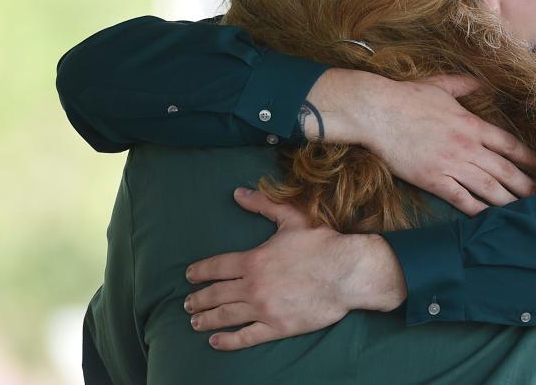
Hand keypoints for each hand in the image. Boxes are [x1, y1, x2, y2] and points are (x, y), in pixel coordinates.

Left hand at [184, 187, 405, 350]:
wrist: (347, 272)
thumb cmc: (322, 243)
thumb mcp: (291, 217)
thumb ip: (263, 205)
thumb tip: (238, 193)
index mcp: (254, 259)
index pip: (216, 267)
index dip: (199, 272)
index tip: (189, 276)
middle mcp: (253, 285)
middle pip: (216, 294)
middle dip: (198, 299)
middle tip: (188, 303)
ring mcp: (264, 308)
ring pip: (226, 316)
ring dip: (206, 319)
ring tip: (195, 321)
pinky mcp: (278, 327)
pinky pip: (246, 336)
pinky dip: (228, 341)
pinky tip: (215, 341)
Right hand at [307, 69, 535, 215]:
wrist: (377, 111)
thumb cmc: (406, 96)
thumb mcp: (441, 84)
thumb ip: (465, 84)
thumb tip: (481, 79)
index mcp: (472, 123)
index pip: (510, 145)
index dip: (531, 159)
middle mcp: (467, 146)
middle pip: (506, 170)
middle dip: (528, 185)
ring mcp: (451, 164)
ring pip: (489, 188)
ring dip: (510, 201)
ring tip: (527, 213)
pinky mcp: (433, 180)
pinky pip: (461, 199)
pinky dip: (478, 210)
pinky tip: (492, 219)